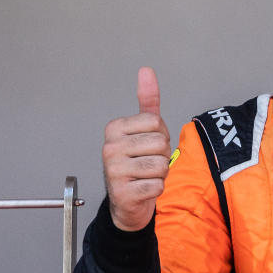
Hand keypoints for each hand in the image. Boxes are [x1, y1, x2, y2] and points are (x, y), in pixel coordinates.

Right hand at [103, 67, 170, 230]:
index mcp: (114, 128)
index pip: (157, 122)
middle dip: (163, 155)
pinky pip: (158, 185)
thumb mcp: (143, 129)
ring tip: (146, 176)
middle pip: (161, 143)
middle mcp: (109, 148)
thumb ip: (147, 101)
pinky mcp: (122, 193)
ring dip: (161, 173)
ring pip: (161, 165)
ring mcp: (113, 171)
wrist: (128, 201)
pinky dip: (157, 189)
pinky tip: (143, 189)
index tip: (148, 146)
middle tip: (148, 163)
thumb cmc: (138, 162)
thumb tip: (146, 70)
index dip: (161, 135)